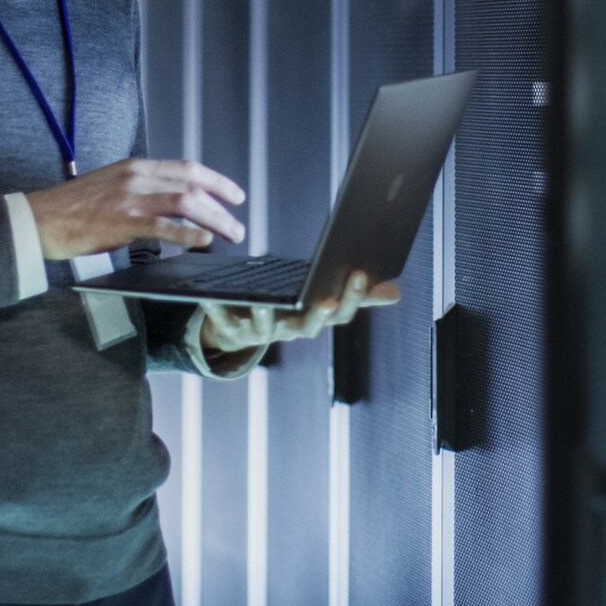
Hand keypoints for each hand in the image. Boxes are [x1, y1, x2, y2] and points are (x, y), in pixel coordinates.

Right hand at [25, 158, 245, 258]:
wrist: (41, 218)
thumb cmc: (72, 207)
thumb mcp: (111, 186)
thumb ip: (141, 191)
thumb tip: (167, 208)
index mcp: (135, 167)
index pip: (186, 168)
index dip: (215, 180)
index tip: (234, 194)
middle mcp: (137, 178)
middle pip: (192, 185)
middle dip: (222, 204)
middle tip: (238, 222)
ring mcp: (131, 199)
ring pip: (186, 203)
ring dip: (214, 220)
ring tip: (230, 234)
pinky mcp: (123, 222)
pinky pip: (164, 227)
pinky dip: (188, 234)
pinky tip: (203, 241)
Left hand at [199, 269, 401, 357]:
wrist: (240, 326)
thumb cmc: (287, 306)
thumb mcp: (321, 299)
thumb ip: (357, 297)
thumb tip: (396, 294)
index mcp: (313, 319)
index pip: (340, 313)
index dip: (351, 297)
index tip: (360, 273)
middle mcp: (289, 330)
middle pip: (308, 328)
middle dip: (318, 315)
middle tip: (327, 300)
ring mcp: (260, 332)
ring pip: (264, 329)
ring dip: (265, 317)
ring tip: (264, 304)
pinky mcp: (231, 327)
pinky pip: (223, 319)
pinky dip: (216, 309)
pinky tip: (210, 298)